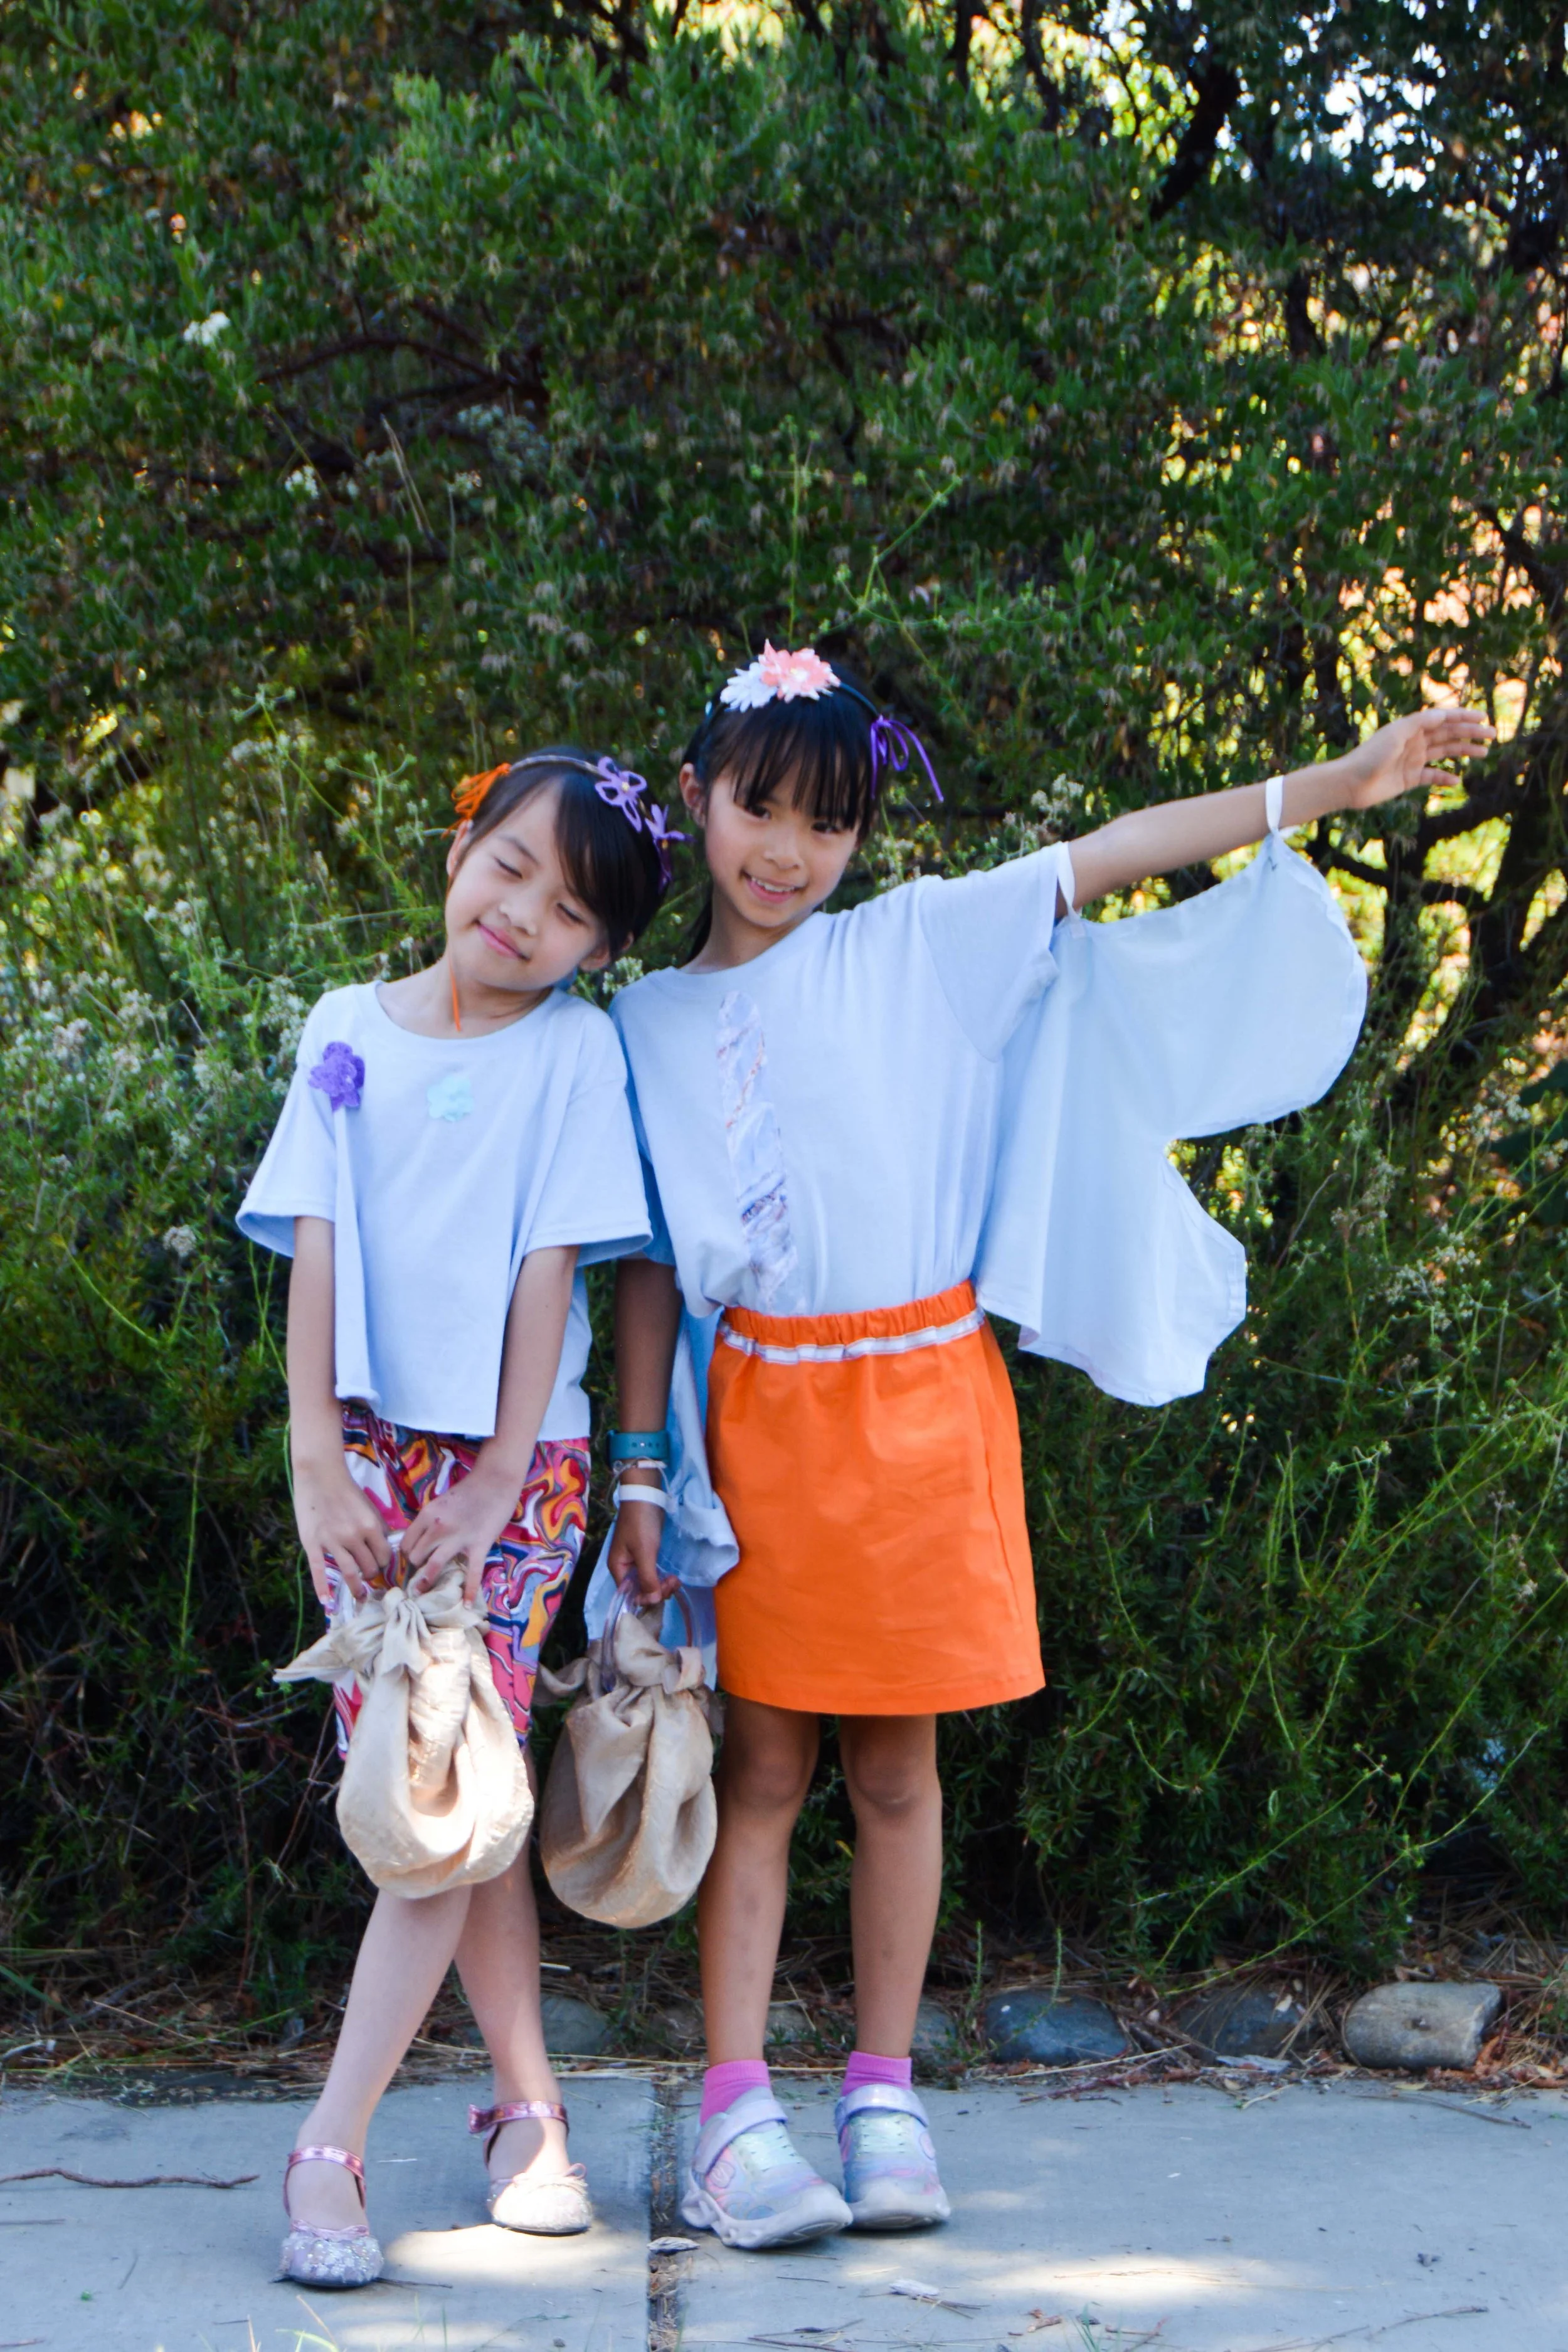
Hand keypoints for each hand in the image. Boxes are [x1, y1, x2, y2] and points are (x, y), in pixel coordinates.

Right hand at [292, 1453, 390, 1604]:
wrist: (320, 1475)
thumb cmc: (347, 1490)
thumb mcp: (369, 1507)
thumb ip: (377, 1529)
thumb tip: (384, 1550)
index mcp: (371, 1526)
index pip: (384, 1556)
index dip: (383, 1564)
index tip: (380, 1567)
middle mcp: (354, 1536)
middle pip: (368, 1567)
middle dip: (371, 1575)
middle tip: (369, 1579)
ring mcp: (332, 1541)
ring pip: (349, 1573)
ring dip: (357, 1588)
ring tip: (360, 1596)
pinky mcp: (313, 1543)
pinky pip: (319, 1571)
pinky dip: (323, 1589)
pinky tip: (327, 1603)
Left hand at [403, 1464, 519, 1603]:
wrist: (495, 1482)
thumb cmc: (468, 1491)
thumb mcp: (440, 1502)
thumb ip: (429, 1521)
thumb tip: (421, 1542)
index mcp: (426, 1515)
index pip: (405, 1542)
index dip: (407, 1553)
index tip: (412, 1559)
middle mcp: (437, 1528)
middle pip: (415, 1556)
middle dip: (416, 1566)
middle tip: (421, 1572)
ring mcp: (458, 1538)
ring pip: (433, 1566)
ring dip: (426, 1581)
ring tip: (422, 1593)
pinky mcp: (479, 1546)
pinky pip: (472, 1573)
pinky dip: (469, 1590)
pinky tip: (467, 1604)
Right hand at [606, 1483, 678, 1608]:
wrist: (645, 1496)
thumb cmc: (641, 1524)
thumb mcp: (644, 1552)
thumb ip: (647, 1578)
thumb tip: (652, 1601)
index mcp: (618, 1568)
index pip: (630, 1594)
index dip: (646, 1598)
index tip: (663, 1591)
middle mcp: (625, 1568)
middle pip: (640, 1590)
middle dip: (657, 1591)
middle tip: (673, 1583)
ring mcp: (636, 1562)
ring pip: (648, 1583)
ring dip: (662, 1585)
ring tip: (675, 1580)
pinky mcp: (646, 1556)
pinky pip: (653, 1574)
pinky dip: (662, 1578)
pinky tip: (673, 1577)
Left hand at [1333, 706, 1494, 811]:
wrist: (1351, 784)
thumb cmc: (1370, 757)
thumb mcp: (1396, 735)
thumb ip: (1419, 724)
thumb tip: (1444, 714)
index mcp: (1411, 728)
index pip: (1443, 719)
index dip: (1463, 716)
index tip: (1483, 717)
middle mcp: (1414, 741)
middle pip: (1448, 734)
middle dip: (1470, 733)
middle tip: (1492, 735)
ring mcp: (1412, 760)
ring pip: (1444, 753)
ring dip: (1464, 751)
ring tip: (1484, 754)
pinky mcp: (1409, 779)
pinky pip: (1432, 777)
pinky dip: (1445, 777)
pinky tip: (1457, 779)